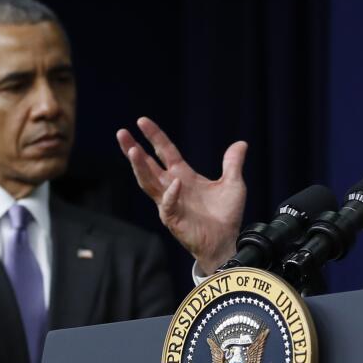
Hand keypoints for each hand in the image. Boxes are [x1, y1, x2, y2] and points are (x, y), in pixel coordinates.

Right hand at [116, 119, 246, 273]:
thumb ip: (233, 164)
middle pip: (148, 165)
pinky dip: (171, 194)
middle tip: (122, 133)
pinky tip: (175, 182)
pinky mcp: (173, 219)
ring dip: (140, 167)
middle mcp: (172, 187)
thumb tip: (241, 143)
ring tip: (132, 150)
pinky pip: (168, 204)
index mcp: (183, 176)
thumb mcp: (233, 184)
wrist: (226, 242)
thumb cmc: (225, 216)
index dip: (155, 136)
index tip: (142, 121)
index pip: (165, 152)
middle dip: (134, 149)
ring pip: (148, 182)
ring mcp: (169, 203)